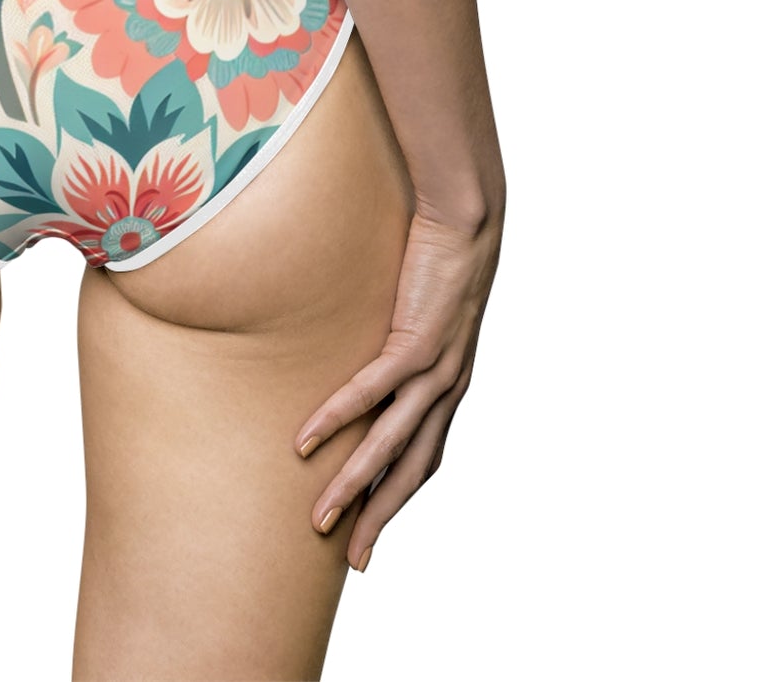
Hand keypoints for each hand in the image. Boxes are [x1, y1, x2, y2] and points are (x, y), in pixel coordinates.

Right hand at [294, 205, 502, 571]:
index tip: (369, 536)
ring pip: (391, 443)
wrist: (468, 217)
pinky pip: (373, 389)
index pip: (423, 460)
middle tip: (352, 560)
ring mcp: (436, 368)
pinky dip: (340, 417)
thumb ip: (396, 338)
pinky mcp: (419, 340)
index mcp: (449, 386)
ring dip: (355, 485)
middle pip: (412, 471)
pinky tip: (308, 440)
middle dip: (381, 517)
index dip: (397, 500)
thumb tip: (360, 349)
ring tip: (322, 516)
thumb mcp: (418, 310)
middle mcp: (448, 388)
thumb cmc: (437, 255)